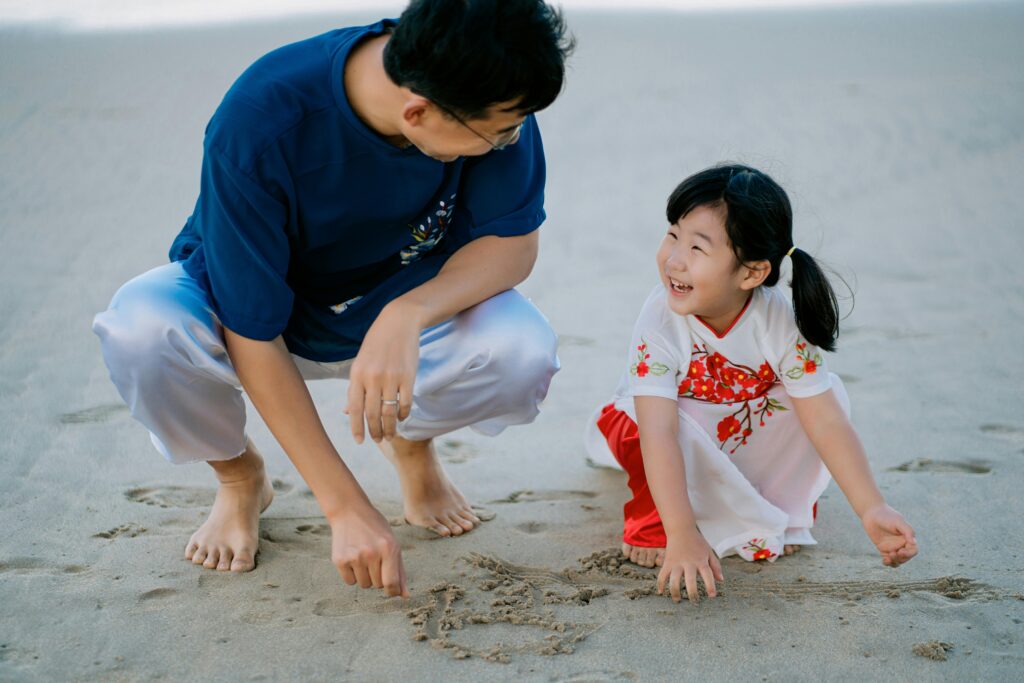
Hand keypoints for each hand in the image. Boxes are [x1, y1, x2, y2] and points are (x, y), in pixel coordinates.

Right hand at [329, 505, 408, 597]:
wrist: (349, 511)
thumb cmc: (376, 529)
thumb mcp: (392, 544)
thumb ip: (400, 570)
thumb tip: (405, 596)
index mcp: (389, 548)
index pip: (391, 583)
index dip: (393, 591)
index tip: (391, 589)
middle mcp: (372, 553)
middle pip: (378, 585)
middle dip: (378, 576)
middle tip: (374, 559)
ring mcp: (354, 557)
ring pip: (364, 585)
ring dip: (365, 576)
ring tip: (363, 557)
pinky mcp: (339, 560)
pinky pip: (350, 581)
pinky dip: (352, 574)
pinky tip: (352, 557)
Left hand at [345, 302, 420, 442]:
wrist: (398, 323)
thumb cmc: (376, 344)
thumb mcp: (360, 363)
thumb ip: (355, 388)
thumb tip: (348, 412)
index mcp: (357, 375)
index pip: (354, 409)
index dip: (356, 428)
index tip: (359, 441)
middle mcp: (372, 378)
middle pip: (372, 414)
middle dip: (375, 432)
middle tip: (378, 440)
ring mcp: (391, 378)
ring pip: (389, 412)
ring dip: (390, 428)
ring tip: (391, 435)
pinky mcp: (408, 377)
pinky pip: (405, 403)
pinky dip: (403, 414)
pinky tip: (402, 418)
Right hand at [657, 530, 723, 602]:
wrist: (681, 529)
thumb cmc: (697, 541)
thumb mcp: (709, 552)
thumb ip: (715, 566)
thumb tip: (721, 580)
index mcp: (701, 560)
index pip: (707, 574)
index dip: (710, 586)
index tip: (712, 596)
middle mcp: (689, 562)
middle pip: (690, 580)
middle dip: (692, 593)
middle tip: (695, 602)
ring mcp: (677, 563)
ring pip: (674, 580)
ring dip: (675, 591)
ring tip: (678, 600)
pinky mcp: (667, 562)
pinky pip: (662, 574)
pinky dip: (660, 584)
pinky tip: (661, 592)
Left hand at [861, 503, 917, 566]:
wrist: (871, 512)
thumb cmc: (886, 515)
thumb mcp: (898, 521)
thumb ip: (907, 531)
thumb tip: (914, 542)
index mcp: (907, 537)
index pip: (913, 550)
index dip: (909, 554)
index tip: (900, 551)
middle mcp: (901, 543)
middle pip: (906, 557)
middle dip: (901, 558)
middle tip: (892, 554)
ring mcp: (893, 546)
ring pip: (898, 560)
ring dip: (895, 562)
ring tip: (887, 558)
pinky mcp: (883, 548)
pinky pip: (888, 559)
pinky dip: (888, 562)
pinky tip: (884, 560)